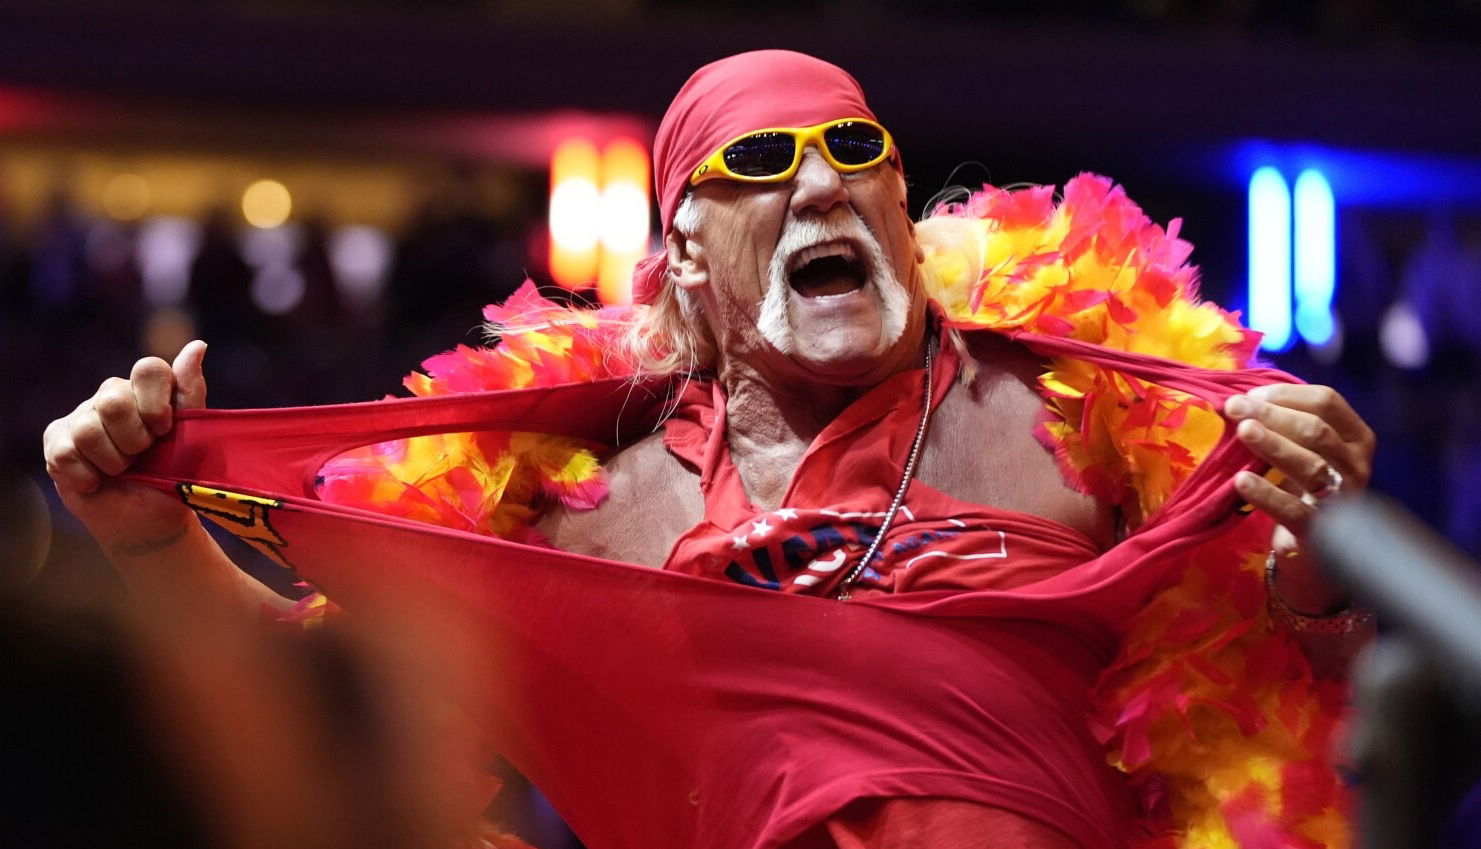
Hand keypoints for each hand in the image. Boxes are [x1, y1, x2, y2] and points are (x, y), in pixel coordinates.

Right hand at [43, 341, 208, 555]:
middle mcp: (113, 395)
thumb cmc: (173, 474)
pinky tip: (98, 481)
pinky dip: (89, 477)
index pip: (149, 369)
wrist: (148, 519)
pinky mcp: (58, 440)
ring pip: (89, 430)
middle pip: (114, 401)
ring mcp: (81, 416)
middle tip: (143, 456)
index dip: (156, 404)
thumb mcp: (192, 437)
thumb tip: (197, 345)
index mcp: (148, 389)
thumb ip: (190, 392)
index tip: (164, 431)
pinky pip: (67, 453)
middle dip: (134, 440)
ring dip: (114, 462)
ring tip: (123, 471)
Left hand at [1224, 383, 1375, 609]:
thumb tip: (1236, 397)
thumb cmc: (1301, 486)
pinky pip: (1293, 510)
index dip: (1287, 395)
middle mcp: (1356, 465)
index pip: (1327, 402)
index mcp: (1355, 437)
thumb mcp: (1300, 450)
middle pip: (1317, 431)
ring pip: (1311, 466)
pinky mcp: (1319, 531)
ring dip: (1274, 445)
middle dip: (1273, 415)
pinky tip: (1241, 480)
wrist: (1312, 547)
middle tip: (1235, 407)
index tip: (1250, 394)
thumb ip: (1280, 424)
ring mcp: (1342, 499)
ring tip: (1242, 431)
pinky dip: (1266, 494)